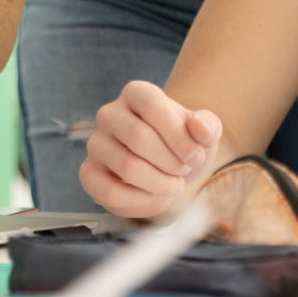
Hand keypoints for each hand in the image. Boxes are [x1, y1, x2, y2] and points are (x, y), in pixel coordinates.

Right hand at [80, 81, 221, 218]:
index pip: (153, 106)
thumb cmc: (184, 144)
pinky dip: (142, 202)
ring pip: (127, 167)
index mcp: (136, 93)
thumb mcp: (205, 132)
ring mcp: (96, 143)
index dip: (180, 136)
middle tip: (183, 170)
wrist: (169, 165)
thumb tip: (200, 127)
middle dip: (171, 162)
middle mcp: (109, 114)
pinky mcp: (89, 173)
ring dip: (161, 184)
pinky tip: (156, 197)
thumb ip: (208, 126)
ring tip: (173, 184)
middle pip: (139, 138)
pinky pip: (111, 194)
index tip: (196, 155)